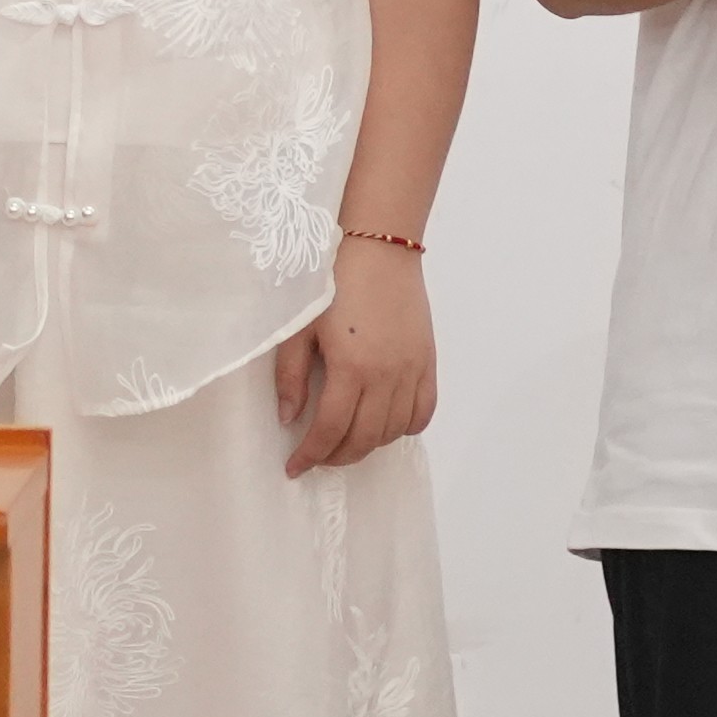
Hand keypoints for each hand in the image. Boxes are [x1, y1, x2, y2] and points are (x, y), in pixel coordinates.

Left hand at [274, 244, 436, 475]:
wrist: (379, 248)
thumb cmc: (332, 282)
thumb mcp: (300, 327)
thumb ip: (291, 376)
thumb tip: (288, 419)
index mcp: (351, 368)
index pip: (330, 430)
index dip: (310, 455)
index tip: (294, 468)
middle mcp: (386, 376)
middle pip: (364, 439)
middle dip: (337, 457)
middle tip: (318, 457)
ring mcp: (412, 371)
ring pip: (393, 431)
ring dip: (368, 445)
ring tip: (346, 440)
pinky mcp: (428, 362)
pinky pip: (423, 412)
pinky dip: (405, 427)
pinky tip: (385, 424)